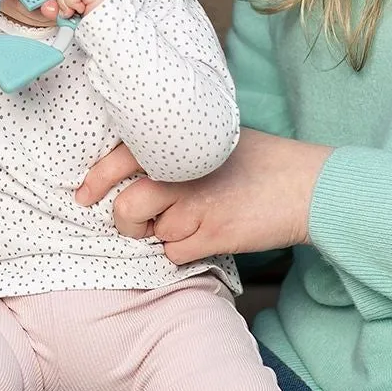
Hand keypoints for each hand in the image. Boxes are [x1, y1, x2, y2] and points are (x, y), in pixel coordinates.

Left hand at [75, 129, 331, 264]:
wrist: (307, 185)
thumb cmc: (258, 160)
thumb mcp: (210, 137)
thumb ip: (173, 147)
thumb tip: (128, 164)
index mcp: (177, 142)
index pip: (118, 159)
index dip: (96, 180)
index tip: (84, 193)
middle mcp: (181, 172)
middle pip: (125, 208)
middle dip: (125, 223)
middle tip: (135, 224)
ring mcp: (195, 205)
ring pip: (152, 233)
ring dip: (163, 234)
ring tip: (191, 221)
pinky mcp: (212, 234)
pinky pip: (175, 253)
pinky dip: (184, 251)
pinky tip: (208, 234)